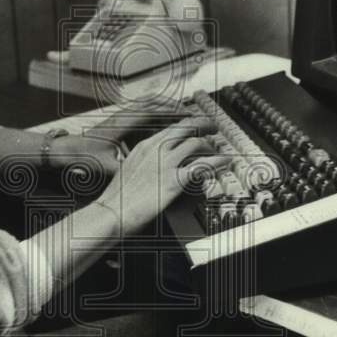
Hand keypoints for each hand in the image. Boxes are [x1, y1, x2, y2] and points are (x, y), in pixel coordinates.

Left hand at [49, 106, 188, 175]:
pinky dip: (156, 112)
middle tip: (191, 113)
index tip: (190, 117)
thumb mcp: (107, 167)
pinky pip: (141, 110)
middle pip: (154, 102)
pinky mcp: (119, 120)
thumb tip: (144, 177)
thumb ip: (126, 169)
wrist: (65, 151)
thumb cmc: (84, 157)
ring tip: (183, 115)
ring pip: (148, 103)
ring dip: (165, 107)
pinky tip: (163, 123)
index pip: (154, 111)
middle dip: (174, 106)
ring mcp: (120, 115)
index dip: (173, 113)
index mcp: (123, 123)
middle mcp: (123, 115)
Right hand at [94, 115, 232, 233]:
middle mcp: (156, 149)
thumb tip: (153, 166)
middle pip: (187, 127)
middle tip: (214, 128)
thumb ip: (143, 162)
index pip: (172, 127)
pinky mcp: (174, 181)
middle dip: (204, 125)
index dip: (188, 124)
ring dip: (211, 146)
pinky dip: (217, 162)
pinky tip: (224, 162)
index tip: (197, 126)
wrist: (112, 212)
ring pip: (196, 144)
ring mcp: (166, 164)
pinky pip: (202, 166)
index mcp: (145, 146)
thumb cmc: (117, 197)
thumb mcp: (128, 170)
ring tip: (219, 150)